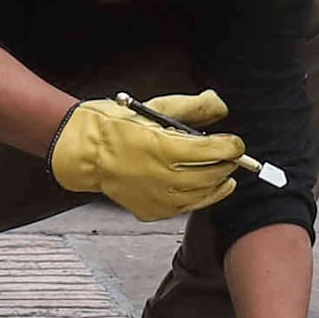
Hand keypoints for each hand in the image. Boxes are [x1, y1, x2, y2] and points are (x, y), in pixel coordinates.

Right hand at [48, 90, 243, 220]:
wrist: (82, 153)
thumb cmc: (112, 127)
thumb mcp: (153, 107)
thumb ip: (191, 107)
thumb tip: (218, 106)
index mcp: (161, 146)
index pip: (212, 151)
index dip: (231, 147)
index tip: (235, 144)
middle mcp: (161, 176)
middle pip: (211, 175)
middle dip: (227, 165)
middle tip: (232, 158)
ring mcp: (156, 197)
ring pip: (201, 195)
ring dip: (217, 185)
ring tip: (224, 177)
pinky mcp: (150, 210)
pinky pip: (184, 208)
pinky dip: (197, 199)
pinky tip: (201, 190)